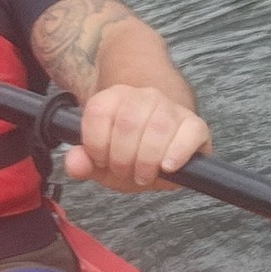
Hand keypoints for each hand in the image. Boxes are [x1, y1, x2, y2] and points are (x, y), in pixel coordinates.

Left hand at [64, 84, 212, 192]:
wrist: (162, 145)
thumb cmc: (129, 152)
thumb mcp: (101, 159)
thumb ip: (82, 162)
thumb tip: (75, 165)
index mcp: (114, 97)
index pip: (98, 112)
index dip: (96, 145)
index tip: (101, 161)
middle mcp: (143, 96)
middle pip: (128, 123)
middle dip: (122, 158)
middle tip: (125, 172)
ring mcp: (171, 108)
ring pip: (158, 128)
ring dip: (147, 160)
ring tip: (143, 175)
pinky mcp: (195, 124)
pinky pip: (190, 132)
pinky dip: (177, 152)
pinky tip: (167, 166)